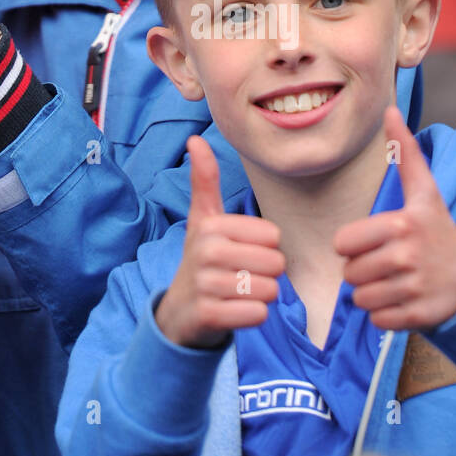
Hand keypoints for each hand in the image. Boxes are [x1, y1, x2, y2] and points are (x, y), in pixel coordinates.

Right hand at [156, 137, 284, 348]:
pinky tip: (233, 311)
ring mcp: (205, 285)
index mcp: (211, 225)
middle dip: (266, 275)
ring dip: (260, 296)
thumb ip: (205, 180)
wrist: (179, 312)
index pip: (274, 236)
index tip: (241, 253)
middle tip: (241, 276)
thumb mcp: (203, 219)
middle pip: (276, 263)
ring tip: (237, 294)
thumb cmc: (202, 260)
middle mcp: (206, 252)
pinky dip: (253, 316)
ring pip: (269, 290)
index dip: (265, 248)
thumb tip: (195, 138)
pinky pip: (258, 314)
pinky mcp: (209, 315)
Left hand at [335, 106, 455, 331]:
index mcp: (401, 223)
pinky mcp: (417, 317)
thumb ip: (405, 153)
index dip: (354, 244)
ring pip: (360, 300)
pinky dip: (385, 315)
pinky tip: (403, 300)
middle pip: (349, 273)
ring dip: (372, 294)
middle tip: (387, 264)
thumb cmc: (437, 231)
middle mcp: (406, 256)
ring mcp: (413, 289)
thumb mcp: (424, 192)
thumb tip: (390, 110)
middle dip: (363, 271)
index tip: (377, 241)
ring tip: (394, 282)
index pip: (343, 243)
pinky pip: (377, 321)